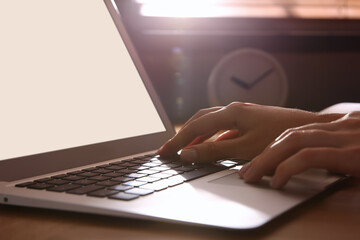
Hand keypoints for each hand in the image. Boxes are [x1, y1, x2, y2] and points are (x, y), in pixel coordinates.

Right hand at [158, 102, 341, 162]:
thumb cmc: (280, 137)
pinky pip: (221, 128)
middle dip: (182, 135)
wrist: (309, 128)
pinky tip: (209, 147)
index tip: (164, 152)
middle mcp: (233, 109)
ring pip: (210, 123)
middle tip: (169, 149)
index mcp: (230, 112)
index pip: (195, 127)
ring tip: (184, 148)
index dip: (177, 140)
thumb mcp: (245, 148)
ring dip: (195, 136)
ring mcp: (240, 114)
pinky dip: (210, 138)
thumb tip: (188, 153)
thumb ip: (215, 151)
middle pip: (199, 120)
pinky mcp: (247, 120)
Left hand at [239, 111, 359, 187]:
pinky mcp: (352, 153)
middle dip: (263, 153)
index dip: (273, 145)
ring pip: (293, 140)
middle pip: (289, 134)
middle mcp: (340, 125)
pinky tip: (277, 182)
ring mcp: (345, 137)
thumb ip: (338, 150)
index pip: (296, 130)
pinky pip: (308, 157)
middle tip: (246, 170)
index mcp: (340, 124)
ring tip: (251, 176)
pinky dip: (287, 168)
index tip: (256, 159)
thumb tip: (316, 162)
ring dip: (266, 159)